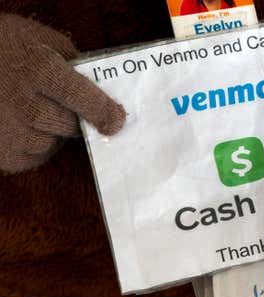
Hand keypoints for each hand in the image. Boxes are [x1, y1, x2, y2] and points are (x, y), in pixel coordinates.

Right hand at [0, 14, 125, 172]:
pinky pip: (33, 156)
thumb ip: (75, 64)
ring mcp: (8, 131)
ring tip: (35, 111)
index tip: (118, 121)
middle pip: (69, 125)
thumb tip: (105, 91)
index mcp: (37, 68)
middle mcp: (22, 103)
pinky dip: (34, 144)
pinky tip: (21, 125)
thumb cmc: (7, 47)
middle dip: (75, 119)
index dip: (103, 111)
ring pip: (50, 143)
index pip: (80, 96)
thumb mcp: (42, 40)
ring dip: (52, 132)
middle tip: (65, 106)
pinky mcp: (2, 154)